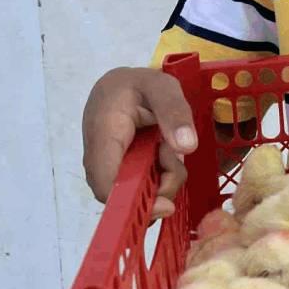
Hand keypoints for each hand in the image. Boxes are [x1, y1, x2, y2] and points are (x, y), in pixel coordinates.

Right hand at [82, 67, 196, 219]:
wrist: (120, 86)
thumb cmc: (138, 84)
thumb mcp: (161, 86)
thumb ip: (174, 112)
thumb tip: (187, 147)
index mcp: (103, 137)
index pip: (106, 185)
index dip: (133, 202)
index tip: (165, 204)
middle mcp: (100, 160)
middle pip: (126, 196)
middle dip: (159, 189)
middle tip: (172, 160)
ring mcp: (110, 169)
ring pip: (138, 194)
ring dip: (163, 180)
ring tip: (167, 148)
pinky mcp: (121, 173)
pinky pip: (142, 187)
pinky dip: (161, 177)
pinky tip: (163, 155)